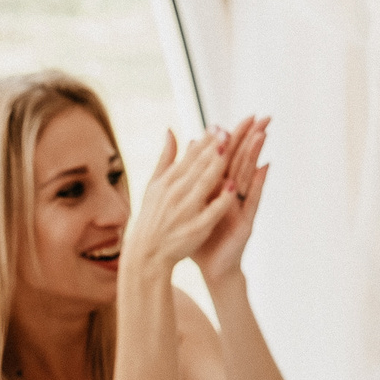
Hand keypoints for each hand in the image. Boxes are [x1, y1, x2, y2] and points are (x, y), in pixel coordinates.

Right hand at [120, 128, 234, 283]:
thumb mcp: (153, 185)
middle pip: (198, 167)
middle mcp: (176, 193)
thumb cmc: (152, 217)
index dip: (205, 141)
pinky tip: (233, 186)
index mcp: (167, 181)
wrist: (146, 253)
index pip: (190, 157)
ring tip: (231, 150)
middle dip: (213, 148)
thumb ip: (165, 158)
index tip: (219, 126)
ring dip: (217, 166)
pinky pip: (210, 211)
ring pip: (204, 184)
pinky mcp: (195, 228)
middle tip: (229, 131)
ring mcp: (186, 211)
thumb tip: (171, 130)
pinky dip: (221, 199)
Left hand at [188, 114, 271, 285]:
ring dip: (256, 154)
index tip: (243, 116)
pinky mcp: (246, 221)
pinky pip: (253, 199)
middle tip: (263, 116)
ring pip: (249, 175)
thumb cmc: (202, 235)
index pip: (228, 157)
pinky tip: (266, 167)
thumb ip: (192, 176)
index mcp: (219, 188)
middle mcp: (234, 194)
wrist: (211, 266)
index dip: (236, 137)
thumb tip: (189, 144)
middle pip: (243, 161)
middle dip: (252, 139)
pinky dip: (258, 183)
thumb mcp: (193, 203)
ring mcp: (242, 206)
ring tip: (263, 133)